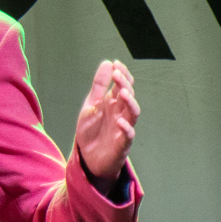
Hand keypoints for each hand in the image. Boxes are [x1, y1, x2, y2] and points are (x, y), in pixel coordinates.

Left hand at [73, 60, 139, 182]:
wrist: (87, 159)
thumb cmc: (92, 131)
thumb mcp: (91, 105)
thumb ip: (99, 86)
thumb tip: (107, 63)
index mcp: (113, 103)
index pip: (122, 85)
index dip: (122, 75)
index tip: (116, 64)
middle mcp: (120, 114)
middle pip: (128, 96)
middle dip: (124, 84)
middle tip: (117, 74)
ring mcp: (123, 128)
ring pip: (133, 114)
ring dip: (131, 103)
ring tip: (124, 93)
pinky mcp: (121, 145)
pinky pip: (128, 136)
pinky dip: (126, 129)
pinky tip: (121, 122)